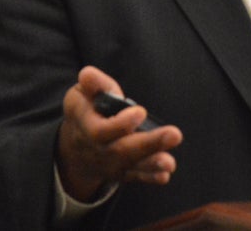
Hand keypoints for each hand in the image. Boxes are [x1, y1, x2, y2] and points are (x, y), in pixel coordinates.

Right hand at [56, 66, 183, 201]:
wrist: (76, 147)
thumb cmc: (85, 111)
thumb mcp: (81, 95)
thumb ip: (92, 84)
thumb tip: (88, 74)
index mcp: (86, 126)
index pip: (101, 131)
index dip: (120, 124)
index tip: (141, 112)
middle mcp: (98, 149)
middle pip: (122, 150)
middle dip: (149, 144)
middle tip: (174, 134)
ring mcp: (110, 163)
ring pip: (131, 165)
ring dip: (152, 164)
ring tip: (170, 162)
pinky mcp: (122, 171)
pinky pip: (136, 176)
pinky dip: (150, 176)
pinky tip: (164, 175)